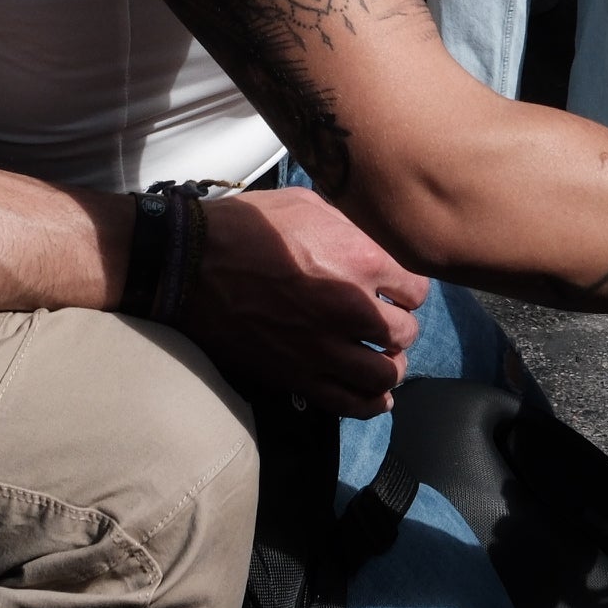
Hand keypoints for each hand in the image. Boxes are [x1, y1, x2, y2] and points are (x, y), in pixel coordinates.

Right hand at [176, 186, 429, 417]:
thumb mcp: (307, 204)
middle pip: (406, 333)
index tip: (394, 289)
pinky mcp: (298, 376)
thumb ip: (351, 227)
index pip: (416, 289)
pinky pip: (350, 404)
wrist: (191, 263)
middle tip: (386, 321)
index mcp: (359, 259)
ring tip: (380, 357)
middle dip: (401, 327)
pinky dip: (370, 403)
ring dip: (390, 367)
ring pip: (385, 376)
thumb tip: (374, 240)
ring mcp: (324, 348)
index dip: (407, 289)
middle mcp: (351, 309)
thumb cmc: (247, 226)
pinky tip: (373, 395)